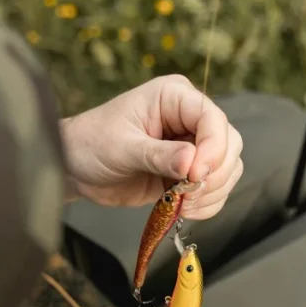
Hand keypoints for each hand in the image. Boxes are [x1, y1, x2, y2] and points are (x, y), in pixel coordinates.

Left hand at [60, 75, 243, 219]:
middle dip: (215, 173)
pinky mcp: (189, 172)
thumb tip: (191, 163)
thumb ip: (158, 155)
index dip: (213, 148)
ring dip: (212, 191)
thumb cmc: (91, 144)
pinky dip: (207, 203)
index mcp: (174, 97)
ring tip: (182, 203)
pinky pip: (215, 188)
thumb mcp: (122, 148)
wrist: (76, 168)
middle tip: (188, 193)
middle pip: (229, 143)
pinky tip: (184, 209)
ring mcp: (192, 145)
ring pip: (228, 168)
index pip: (212, 118)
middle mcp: (189, 117)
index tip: (195, 175)